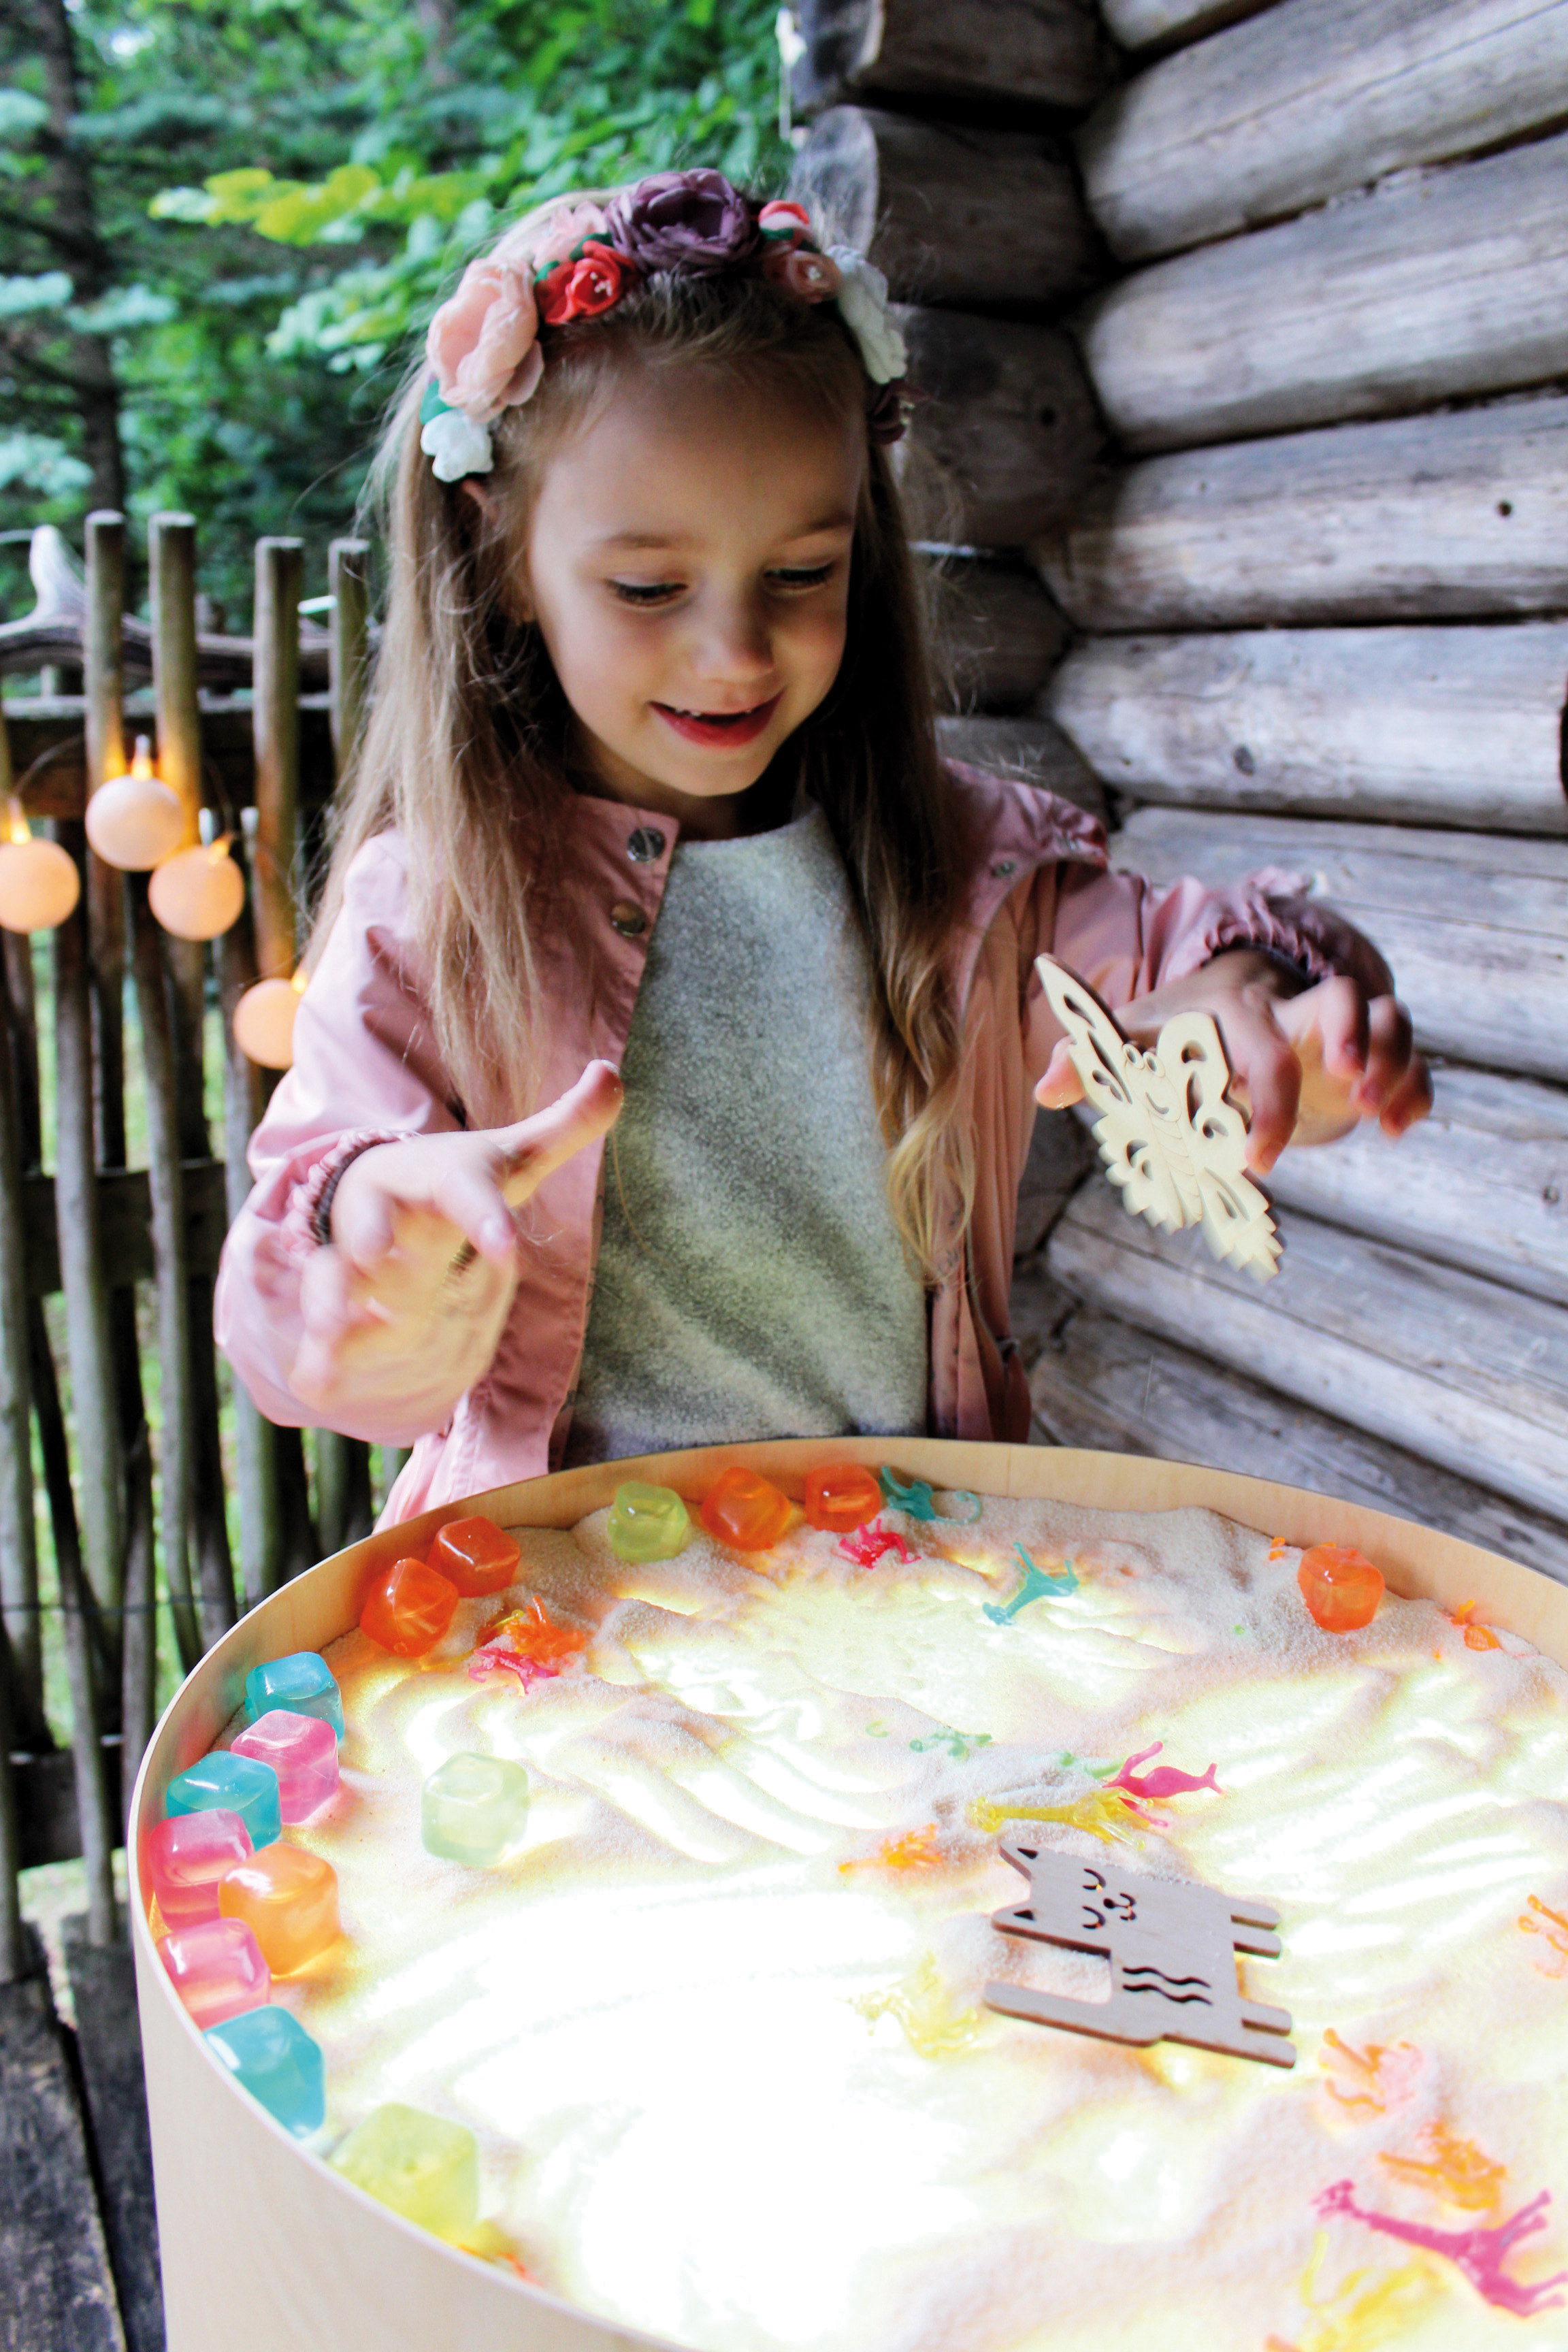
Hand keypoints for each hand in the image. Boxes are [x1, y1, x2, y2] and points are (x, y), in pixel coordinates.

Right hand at [290, 1060, 622, 1422]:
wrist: (383, 1193)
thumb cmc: (460, 1181)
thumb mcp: (511, 1157)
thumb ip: (566, 1125)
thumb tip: (613, 1075)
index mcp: (437, 1180)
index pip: (463, 1193)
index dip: (484, 1219)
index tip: (507, 1251)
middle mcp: (385, 1213)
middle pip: (374, 1224)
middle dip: (372, 1241)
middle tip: (376, 1259)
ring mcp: (351, 1257)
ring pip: (333, 1274)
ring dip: (331, 1301)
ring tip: (331, 1330)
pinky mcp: (334, 1296)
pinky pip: (322, 1327)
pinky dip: (318, 1357)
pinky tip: (319, 1385)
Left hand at [1036, 952, 1430, 1173]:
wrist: (1228, 996)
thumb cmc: (1177, 1027)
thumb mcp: (1134, 1038)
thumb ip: (1091, 1061)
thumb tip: (1043, 1091)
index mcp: (1237, 1009)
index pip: (1262, 1042)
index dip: (1265, 1098)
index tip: (1256, 1159)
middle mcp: (1294, 1008)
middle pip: (1341, 1000)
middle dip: (1355, 1044)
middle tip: (1340, 1103)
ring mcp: (1337, 1026)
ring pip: (1390, 1016)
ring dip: (1395, 1063)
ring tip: (1383, 1119)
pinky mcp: (1365, 1050)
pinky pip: (1409, 1055)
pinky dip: (1414, 1088)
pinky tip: (1399, 1126)